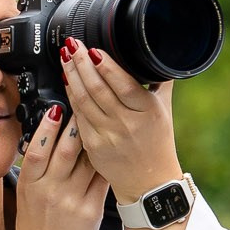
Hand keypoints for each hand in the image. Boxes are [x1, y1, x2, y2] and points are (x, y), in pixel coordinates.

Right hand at [12, 99, 106, 229]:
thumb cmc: (37, 219)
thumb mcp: (27, 191)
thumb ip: (37, 164)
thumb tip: (50, 128)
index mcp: (30, 184)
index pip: (38, 151)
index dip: (47, 128)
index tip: (56, 108)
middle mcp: (50, 191)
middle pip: (65, 152)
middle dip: (76, 126)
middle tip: (85, 106)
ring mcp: (72, 200)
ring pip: (87, 162)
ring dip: (95, 140)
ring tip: (101, 121)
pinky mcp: (91, 209)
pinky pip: (101, 179)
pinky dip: (106, 162)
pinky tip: (111, 148)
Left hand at [58, 41, 181, 203]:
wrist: (149, 183)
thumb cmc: (158, 144)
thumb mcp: (164, 110)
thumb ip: (159, 81)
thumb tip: (155, 55)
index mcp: (146, 111)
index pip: (123, 84)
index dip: (106, 66)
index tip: (93, 49)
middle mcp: (126, 124)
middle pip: (98, 89)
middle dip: (81, 64)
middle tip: (72, 46)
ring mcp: (107, 136)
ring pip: (84, 101)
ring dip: (72, 77)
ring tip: (65, 58)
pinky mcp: (93, 146)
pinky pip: (78, 117)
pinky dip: (70, 98)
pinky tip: (66, 83)